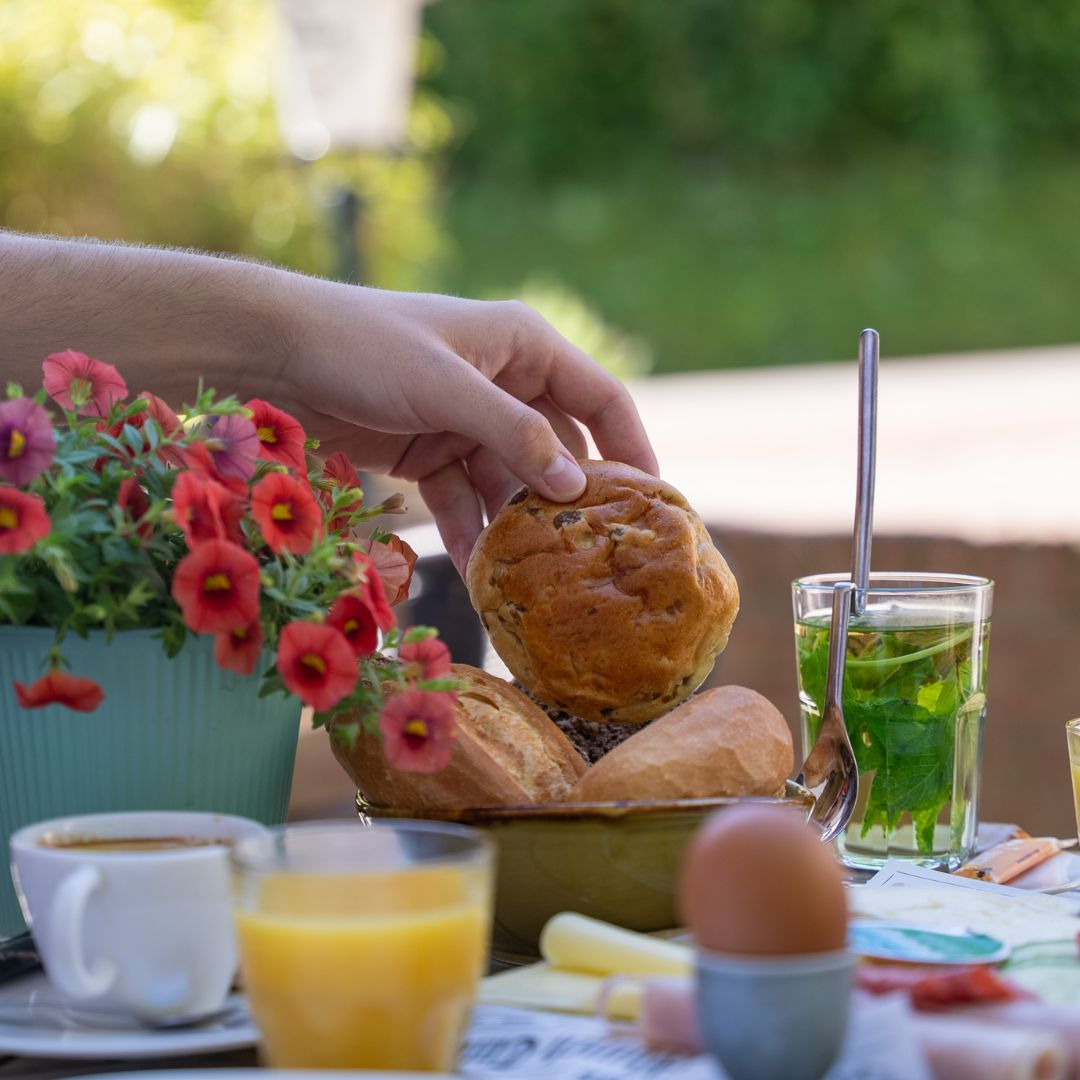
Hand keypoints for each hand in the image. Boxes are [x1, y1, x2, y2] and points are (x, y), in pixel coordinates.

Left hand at [272, 282, 658, 574]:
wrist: (275, 354)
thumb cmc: (365, 346)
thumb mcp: (446, 388)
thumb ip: (512, 435)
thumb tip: (574, 488)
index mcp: (526, 347)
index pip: (603, 400)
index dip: (633, 449)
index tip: (655, 506)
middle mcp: (506, 382)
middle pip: (558, 450)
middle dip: (570, 503)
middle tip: (595, 558)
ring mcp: (468, 420)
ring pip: (510, 483)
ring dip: (518, 527)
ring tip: (536, 579)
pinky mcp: (432, 451)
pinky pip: (465, 498)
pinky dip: (470, 531)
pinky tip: (478, 572)